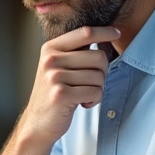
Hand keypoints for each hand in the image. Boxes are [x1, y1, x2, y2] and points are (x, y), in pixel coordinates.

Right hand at [17, 26, 119, 144]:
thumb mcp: (58, 66)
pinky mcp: (61, 94)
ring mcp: (54, 77)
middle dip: (103, 72)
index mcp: (50, 48)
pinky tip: (82, 103)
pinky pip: (95, 92)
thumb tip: (105, 35)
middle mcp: (51, 60)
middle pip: (98, 57)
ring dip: (98, 89)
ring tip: (83, 94)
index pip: (84, 32)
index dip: (104, 32)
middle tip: (91, 83)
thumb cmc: (54, 93)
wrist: (37, 122)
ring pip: (99, 77)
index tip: (116, 33)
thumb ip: (76, 51)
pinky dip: (94, 100)